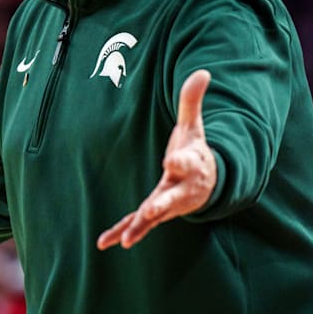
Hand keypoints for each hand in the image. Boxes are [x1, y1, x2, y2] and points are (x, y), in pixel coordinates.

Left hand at [97, 69, 215, 249]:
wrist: (207, 182)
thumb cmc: (195, 150)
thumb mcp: (194, 126)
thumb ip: (193, 101)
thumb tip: (202, 71)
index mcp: (191, 164)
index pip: (185, 162)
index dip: (179, 161)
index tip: (171, 160)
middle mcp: (180, 188)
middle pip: (171, 197)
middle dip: (161, 204)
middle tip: (151, 210)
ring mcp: (167, 203)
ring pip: (154, 217)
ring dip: (140, 227)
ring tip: (127, 240)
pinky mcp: (155, 212)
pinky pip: (139, 224)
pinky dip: (123, 232)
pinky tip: (105, 242)